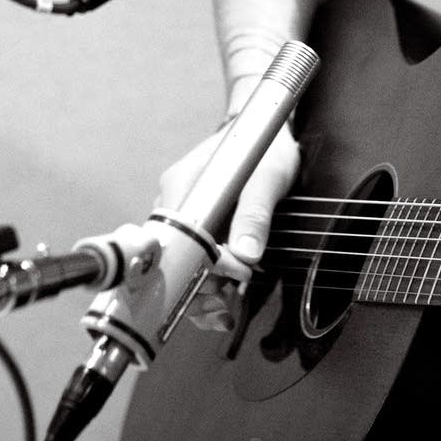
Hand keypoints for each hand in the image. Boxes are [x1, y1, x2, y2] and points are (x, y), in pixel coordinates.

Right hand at [153, 96, 301, 330]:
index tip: (228, 278)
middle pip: (172, 257)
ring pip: (181, 262)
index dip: (198, 267)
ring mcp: (184, 215)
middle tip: (222, 308)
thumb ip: (256, 214)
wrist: (265, 130)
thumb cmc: (264, 146)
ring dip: (201, 290)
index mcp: (182, 188)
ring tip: (225, 310)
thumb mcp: (268, 177)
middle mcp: (175, 203)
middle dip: (195, 289)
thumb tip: (246, 256)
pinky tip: (225, 295)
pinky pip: (194, 258)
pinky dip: (207, 279)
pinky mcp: (196, 225)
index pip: (175, 240)